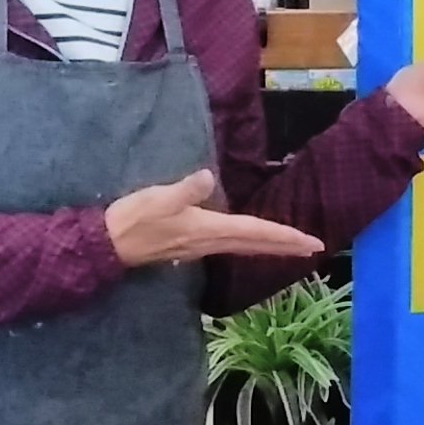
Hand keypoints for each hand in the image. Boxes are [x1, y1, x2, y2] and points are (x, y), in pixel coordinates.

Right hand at [106, 170, 323, 268]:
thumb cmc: (133, 220)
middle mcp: (210, 241)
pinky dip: (250, 243)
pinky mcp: (191, 245)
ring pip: (245, 246)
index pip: (255, 232)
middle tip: (314, 247)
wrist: (109, 244)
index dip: (284, 236)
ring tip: (291, 244)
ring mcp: (201, 246)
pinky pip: (231, 245)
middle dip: (286, 245)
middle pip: (256, 244)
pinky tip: (250, 240)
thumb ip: (184, 189)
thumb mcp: (158, 199)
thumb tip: (207, 177)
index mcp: (209, 229)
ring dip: (270, 245)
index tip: (310, 241)